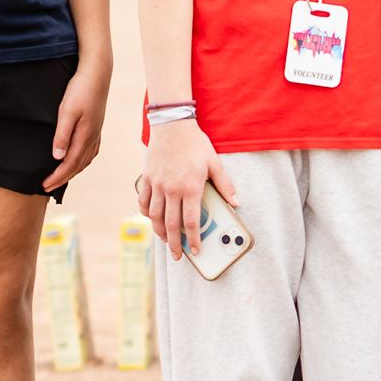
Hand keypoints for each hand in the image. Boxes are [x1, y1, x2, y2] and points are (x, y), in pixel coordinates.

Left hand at [42, 59, 110, 191]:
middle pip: (78, 165)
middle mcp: (92, 137)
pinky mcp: (97, 126)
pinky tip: (79, 159)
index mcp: (85, 136)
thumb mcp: (67, 111)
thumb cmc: (80, 90)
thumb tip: (57, 157)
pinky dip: (83, 161)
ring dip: (73, 171)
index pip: (69, 164)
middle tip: (47, 187)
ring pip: (86, 159)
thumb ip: (62, 135)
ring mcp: (96, 132)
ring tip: (61, 177)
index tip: (43, 185)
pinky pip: (91, 151)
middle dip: (63, 178)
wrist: (97, 74)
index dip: (56, 177)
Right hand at [139, 118, 230, 259]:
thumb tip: (236, 202)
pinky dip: (146, 213)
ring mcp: (157, 184)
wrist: (172, 125)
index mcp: (190, 188)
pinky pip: (144, 201)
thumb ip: (225, 185)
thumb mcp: (215, 163)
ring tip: (165, 241)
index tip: (195, 250)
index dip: (193, 238)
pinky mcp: (147, 178)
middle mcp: (171, 189)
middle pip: (170, 224)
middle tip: (177, 255)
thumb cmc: (195, 144)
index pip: (191, 221)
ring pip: (155, 216)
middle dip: (174, 243)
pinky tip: (151, 219)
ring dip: (159, 231)